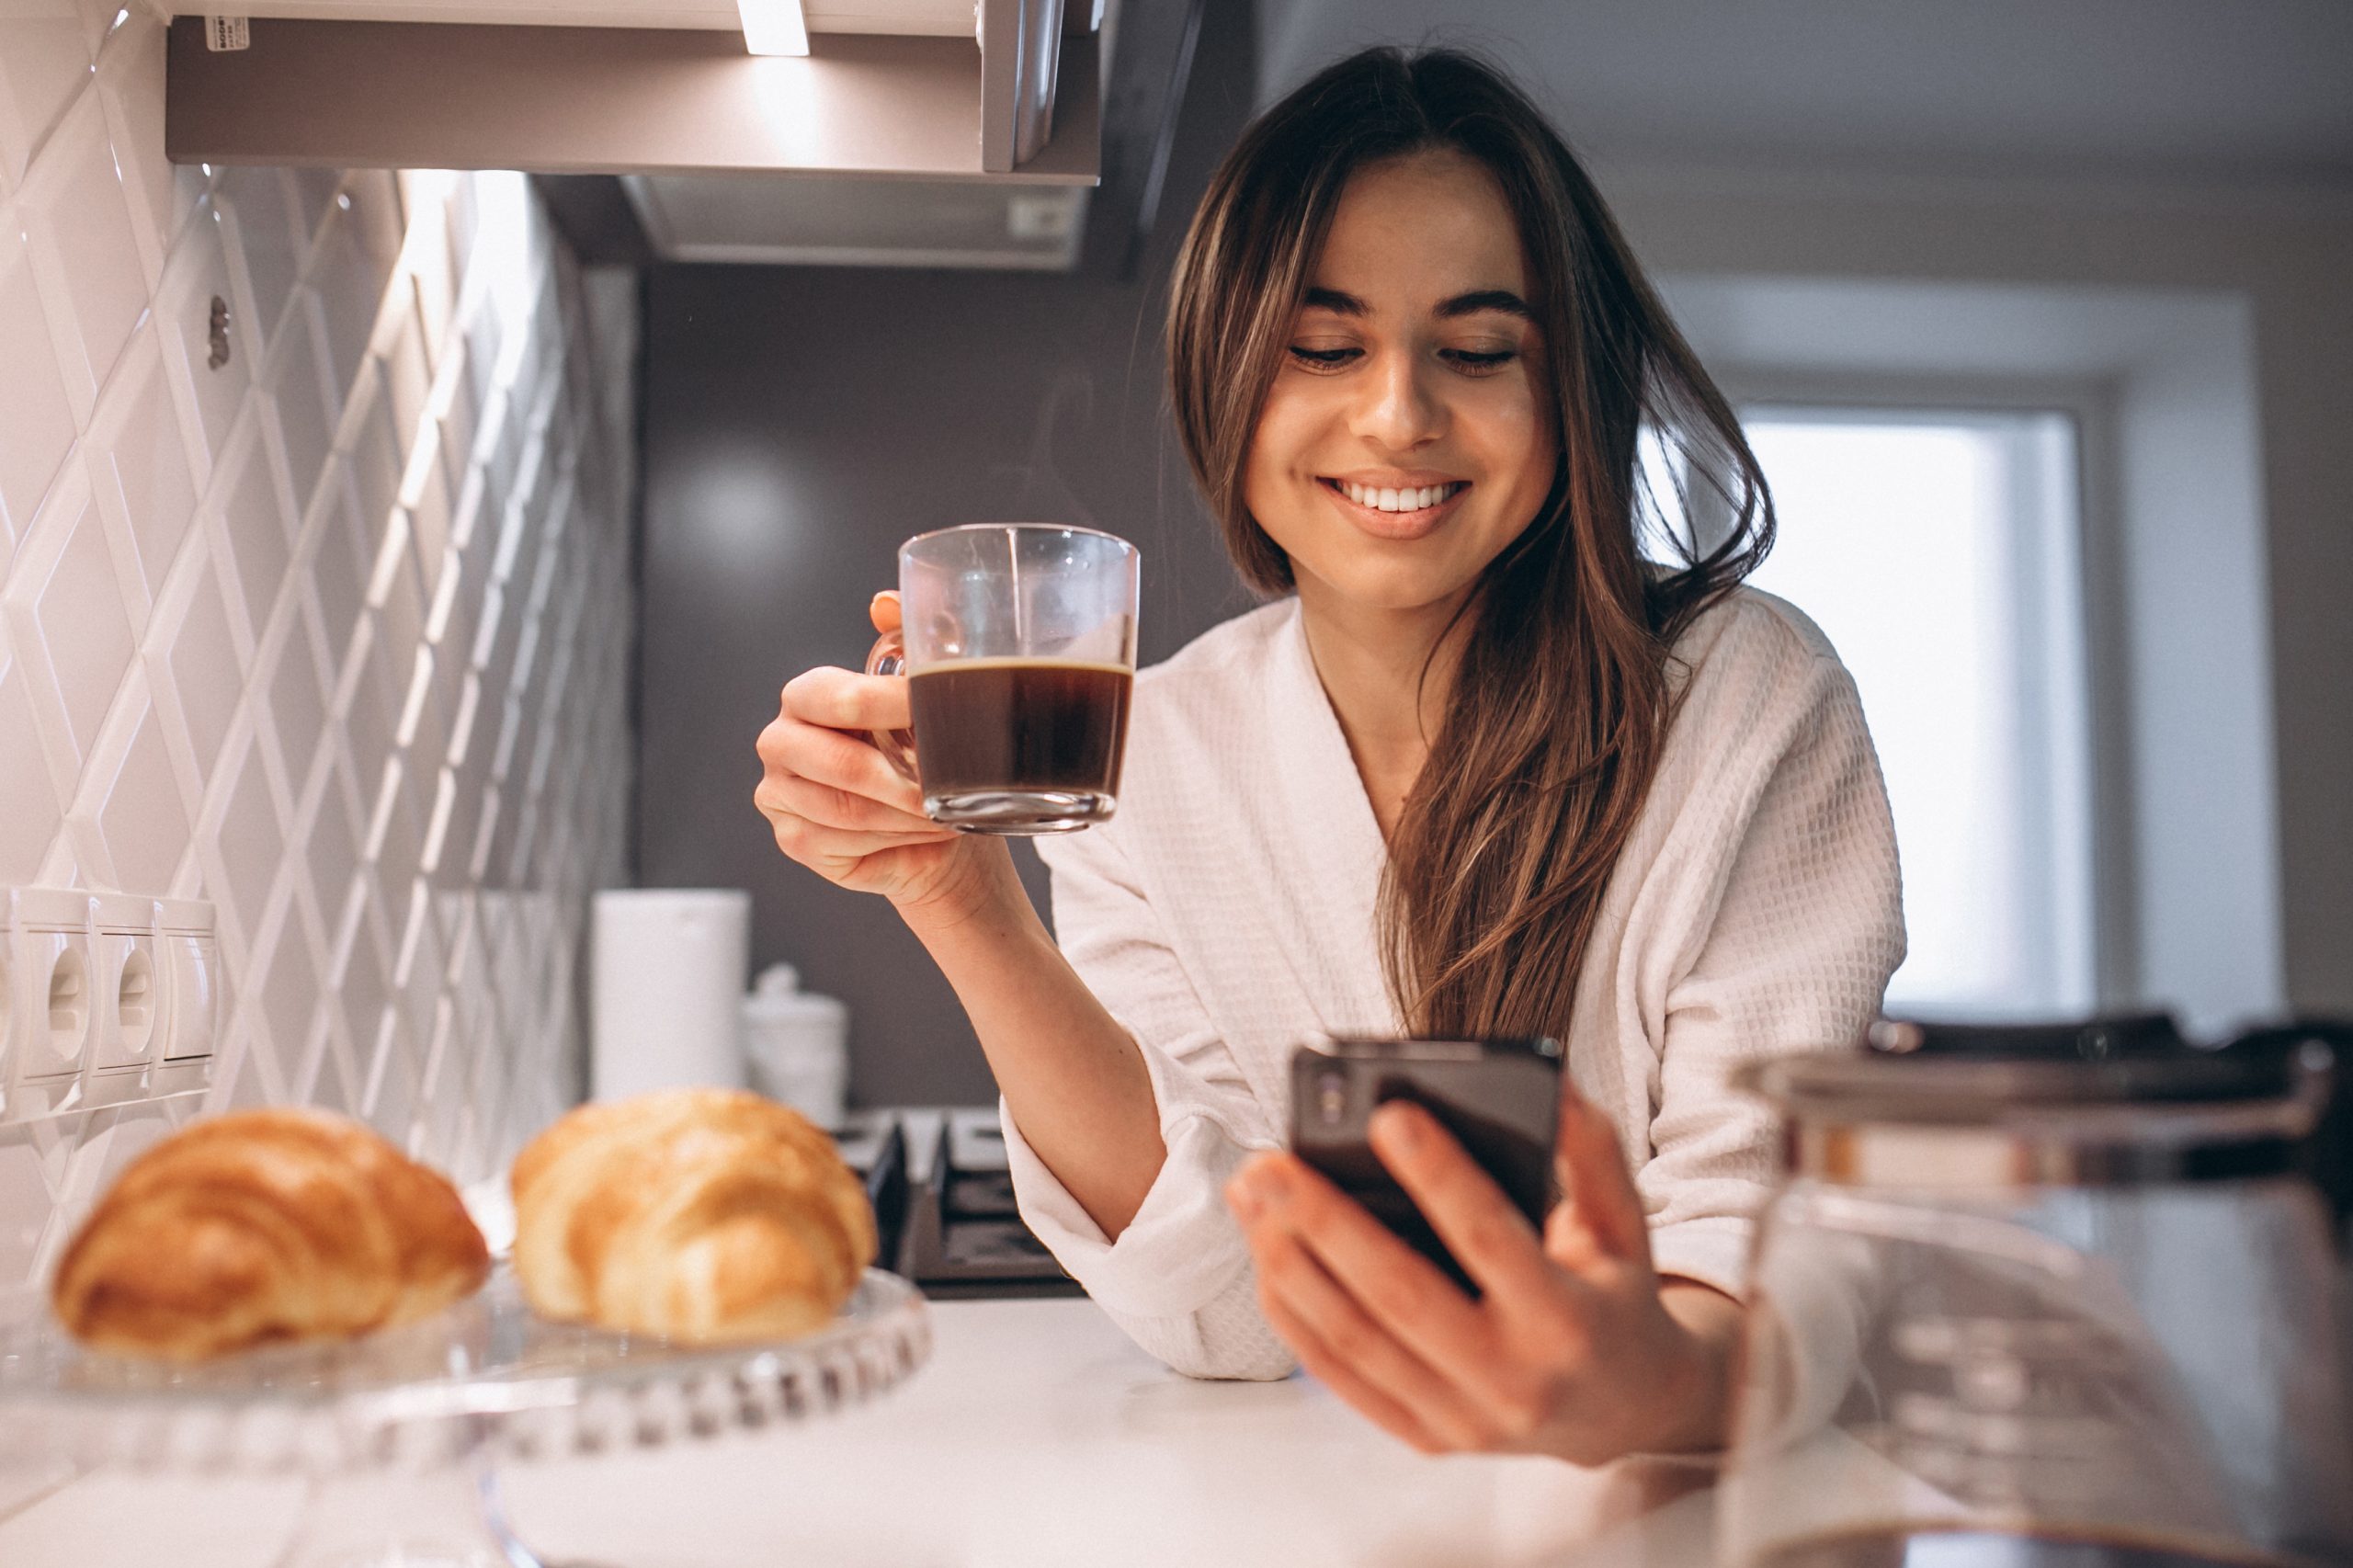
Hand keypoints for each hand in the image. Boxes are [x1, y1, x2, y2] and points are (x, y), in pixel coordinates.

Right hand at [753, 592, 1013, 921]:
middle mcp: (779, 742)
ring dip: (907, 816)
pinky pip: (846, 846)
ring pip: (849, 811)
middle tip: (949, 786)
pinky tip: (925, 836)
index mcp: (805, 696)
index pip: (838, 698)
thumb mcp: (919, 695)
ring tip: (947, 813)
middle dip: (904, 780)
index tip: (936, 711)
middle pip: (841, 764)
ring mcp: (779, 795)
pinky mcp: (794, 840)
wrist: (923, 824)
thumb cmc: (918, 753)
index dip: (891, 706)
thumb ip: (905, 641)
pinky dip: (896, 843)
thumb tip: (884, 603)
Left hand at [1224, 1086, 1740, 1464]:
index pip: (1491, 1238)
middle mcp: (1514, 1379)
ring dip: (1289, 1263)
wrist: (1630, 1411)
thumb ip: (1592, 1150)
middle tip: (1270, 1163)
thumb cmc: (1615, 1296)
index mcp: (1568, 1319)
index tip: (1389, 1115)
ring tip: (1251, 1197)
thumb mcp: (1624, 1222)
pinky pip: (1342, 1376)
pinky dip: (1294, 1316)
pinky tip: (1266, 1257)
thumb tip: (1549, 1080)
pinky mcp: (1426, 1437)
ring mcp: (1464, 1419)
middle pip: (1399, 1294)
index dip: (1439, 1176)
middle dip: (1324, 1222)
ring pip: (1354, 1337)